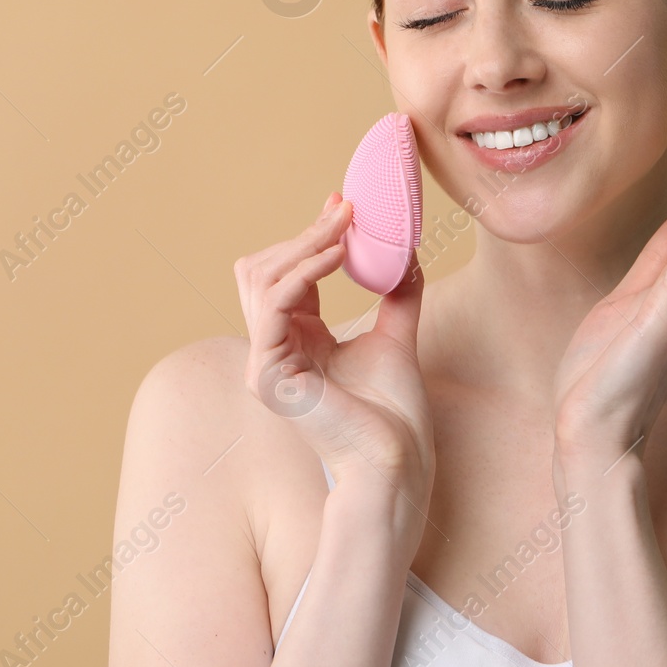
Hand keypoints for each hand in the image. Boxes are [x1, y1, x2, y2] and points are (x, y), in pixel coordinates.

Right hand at [233, 191, 433, 497]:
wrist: (396, 461)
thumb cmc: (394, 415)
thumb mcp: (396, 337)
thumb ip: (396, 295)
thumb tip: (405, 251)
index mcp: (297, 340)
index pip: (287, 274)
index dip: (310, 236)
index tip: (343, 205)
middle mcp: (273, 348)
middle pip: (263, 269)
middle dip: (304, 234)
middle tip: (346, 210)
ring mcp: (263, 363)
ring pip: (260, 279)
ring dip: (303, 245)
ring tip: (344, 229)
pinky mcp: (268, 374)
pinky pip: (272, 306)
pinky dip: (301, 272)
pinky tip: (336, 256)